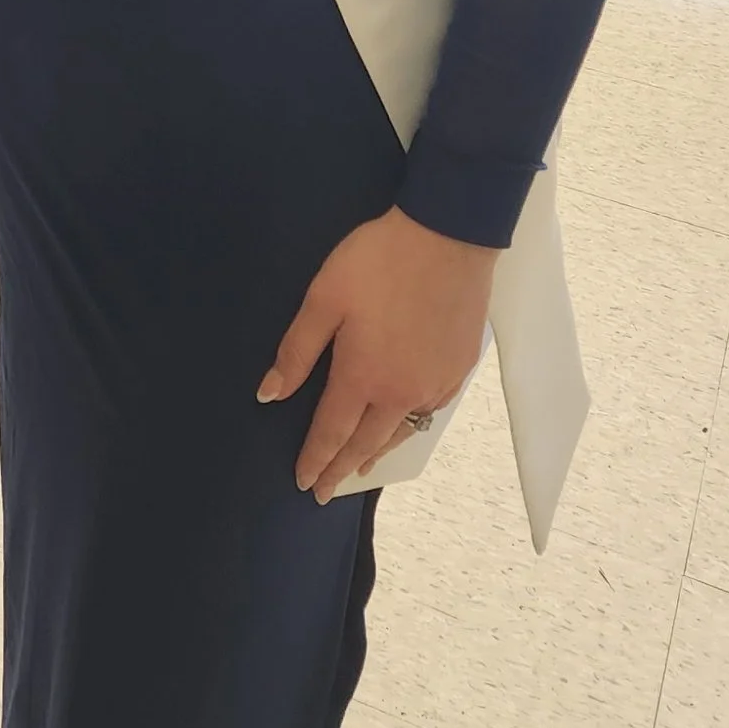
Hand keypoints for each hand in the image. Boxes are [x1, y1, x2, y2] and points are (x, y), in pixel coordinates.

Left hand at [258, 206, 495, 501]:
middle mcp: (401, 392)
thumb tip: (269, 395)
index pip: (332, 432)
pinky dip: (408, 428)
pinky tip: (401, 426)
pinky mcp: (459, 370)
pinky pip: (428, 412)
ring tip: (359, 469)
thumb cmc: (377, 262)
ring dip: (376, 454)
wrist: (448, 236)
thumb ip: (297, 351)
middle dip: (342, 469)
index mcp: (363, 376)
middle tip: (325, 491)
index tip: (303, 483)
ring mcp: (435, 383)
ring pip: (400, 433)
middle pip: (366, 442)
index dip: (315, 459)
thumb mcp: (324, 298)